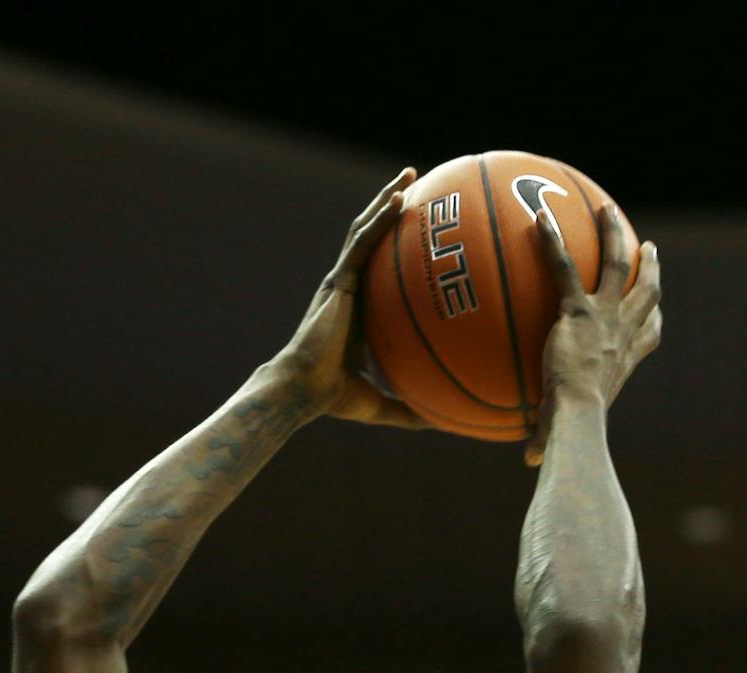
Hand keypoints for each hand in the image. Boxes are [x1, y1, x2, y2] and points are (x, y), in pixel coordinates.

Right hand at [271, 170, 430, 428]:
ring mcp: (341, 282)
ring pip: (365, 230)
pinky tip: (399, 199)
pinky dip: (379, 219)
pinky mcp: (337, 282)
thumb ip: (409, 407)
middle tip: (417, 187)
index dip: (395, 246)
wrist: (304, 391)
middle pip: (372, 238)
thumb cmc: (334, 398)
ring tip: (409, 176)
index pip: (379, 270)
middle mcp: (348, 288)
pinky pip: (362, 243)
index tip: (420, 231)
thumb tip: (443, 423)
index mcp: (358, 309)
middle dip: (391, 209)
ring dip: (386, 200)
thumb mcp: (382, 402)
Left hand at [525, 203, 660, 466]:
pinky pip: (564, 267)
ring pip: (616, 262)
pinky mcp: (578, 310)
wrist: (578, 417)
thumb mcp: (566, 429)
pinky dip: (551, 241)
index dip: (653, 316)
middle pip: (646, 289)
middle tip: (648, 246)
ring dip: (613, 233)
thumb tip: (530, 463)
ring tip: (604, 208)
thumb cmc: (576, 431)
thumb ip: (547, 436)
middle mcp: (623, 331)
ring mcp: (604, 315)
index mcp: (627, 358)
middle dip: (649, 265)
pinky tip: (537, 218)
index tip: (655, 306)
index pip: (649, 332)